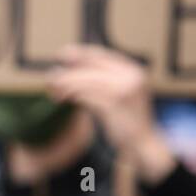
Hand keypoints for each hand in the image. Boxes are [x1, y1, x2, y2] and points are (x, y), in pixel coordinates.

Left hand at [47, 44, 175, 182]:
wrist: (143, 142)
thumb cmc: (128, 118)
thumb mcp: (122, 92)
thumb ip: (104, 78)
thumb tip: (73, 65)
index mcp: (133, 71)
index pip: (101, 54)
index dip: (80, 54)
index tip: (62, 54)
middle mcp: (130, 77)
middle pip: (89, 68)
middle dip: (68, 73)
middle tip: (51, 79)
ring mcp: (122, 90)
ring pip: (84, 81)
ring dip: (65, 85)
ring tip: (54, 91)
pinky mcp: (113, 105)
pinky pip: (85, 95)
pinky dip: (71, 95)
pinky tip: (63, 98)